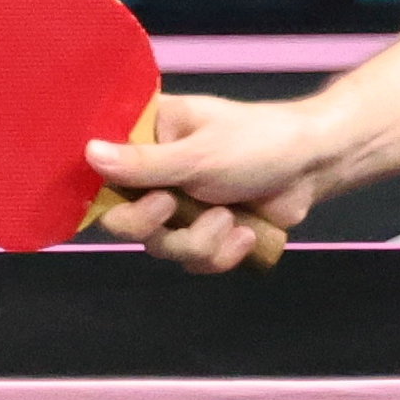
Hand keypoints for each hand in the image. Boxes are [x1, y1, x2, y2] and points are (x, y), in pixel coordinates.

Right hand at [83, 90, 321, 273]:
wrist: (313, 167)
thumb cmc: (258, 143)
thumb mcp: (200, 154)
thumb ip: (144, 163)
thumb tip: (87, 153)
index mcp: (149, 138)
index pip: (103, 172)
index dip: (112, 196)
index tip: (148, 197)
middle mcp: (156, 174)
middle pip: (125, 222)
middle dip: (159, 225)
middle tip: (177, 205)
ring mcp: (181, 207)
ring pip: (163, 248)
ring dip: (201, 240)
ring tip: (230, 218)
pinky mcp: (206, 233)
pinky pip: (194, 261)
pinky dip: (222, 253)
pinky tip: (245, 235)